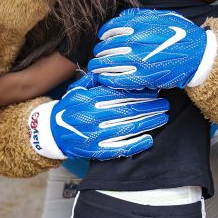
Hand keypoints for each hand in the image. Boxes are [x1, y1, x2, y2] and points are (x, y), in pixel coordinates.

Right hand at [28, 74, 168, 159]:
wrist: (52, 132)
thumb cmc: (70, 108)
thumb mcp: (78, 88)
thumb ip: (95, 79)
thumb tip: (113, 67)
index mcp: (89, 99)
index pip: (119, 93)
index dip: (138, 92)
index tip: (153, 89)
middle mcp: (92, 116)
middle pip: (127, 110)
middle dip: (149, 106)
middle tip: (164, 103)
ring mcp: (94, 134)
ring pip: (126, 128)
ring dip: (147, 122)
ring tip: (162, 117)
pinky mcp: (96, 150)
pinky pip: (119, 148)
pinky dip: (135, 144)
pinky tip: (148, 139)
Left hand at [86, 8, 217, 89]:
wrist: (199, 55)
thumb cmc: (181, 35)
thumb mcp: (162, 17)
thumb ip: (140, 16)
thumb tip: (121, 17)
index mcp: (140, 25)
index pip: (110, 28)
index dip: (103, 34)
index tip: (102, 38)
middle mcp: (136, 41)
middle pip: (106, 46)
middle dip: (99, 51)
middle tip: (97, 55)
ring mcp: (139, 59)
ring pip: (107, 63)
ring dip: (98, 66)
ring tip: (95, 68)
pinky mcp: (143, 77)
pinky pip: (117, 79)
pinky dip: (107, 79)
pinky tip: (104, 79)